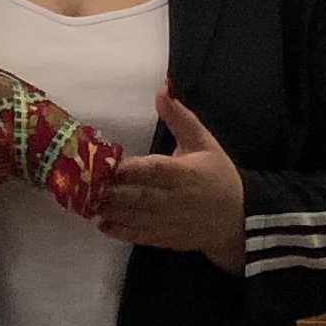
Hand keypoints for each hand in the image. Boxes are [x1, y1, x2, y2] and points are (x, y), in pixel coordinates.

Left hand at [96, 90, 247, 270]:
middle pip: (139, 195)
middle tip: (87, 184)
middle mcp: (175, 199)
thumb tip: (163, 87)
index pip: (155, 170)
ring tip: (87, 202)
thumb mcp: (204, 142)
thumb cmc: (219, 176)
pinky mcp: (166, 238)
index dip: (133, 169)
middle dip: (112, 191)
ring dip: (110, 210)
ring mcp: (170, 221)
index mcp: (185, 173)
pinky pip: (140, 236)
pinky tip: (102, 224)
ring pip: (135, 217)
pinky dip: (120, 231)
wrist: (238, 219)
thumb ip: (179, 117)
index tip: (112, 164)